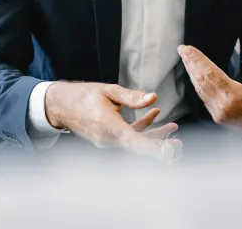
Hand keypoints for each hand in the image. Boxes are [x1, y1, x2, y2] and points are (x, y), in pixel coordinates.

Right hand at [45, 82, 180, 159]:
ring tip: (173, 127)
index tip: (167, 151)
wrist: (61, 106)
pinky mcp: (107, 139)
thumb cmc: (84, 96)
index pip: (133, 141)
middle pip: (138, 145)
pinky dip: (141, 129)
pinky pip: (128, 137)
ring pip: (135, 142)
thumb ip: (131, 96)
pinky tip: (154, 114)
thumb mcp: (108, 91)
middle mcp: (107, 138)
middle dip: (160, 145)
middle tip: (179, 144)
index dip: (151, 147)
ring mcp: (107, 141)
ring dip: (154, 135)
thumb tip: (153, 97)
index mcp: (108, 126)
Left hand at [178, 39, 241, 138]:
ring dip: (192, 73)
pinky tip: (194, 74)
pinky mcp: (217, 117)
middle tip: (182, 49)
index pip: (210, 73)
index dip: (198, 60)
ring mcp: (218, 113)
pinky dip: (198, 84)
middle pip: (202, 80)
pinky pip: (204, 98)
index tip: (188, 48)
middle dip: (191, 63)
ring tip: (186, 59)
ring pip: (200, 90)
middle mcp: (223, 106)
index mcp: (234, 95)